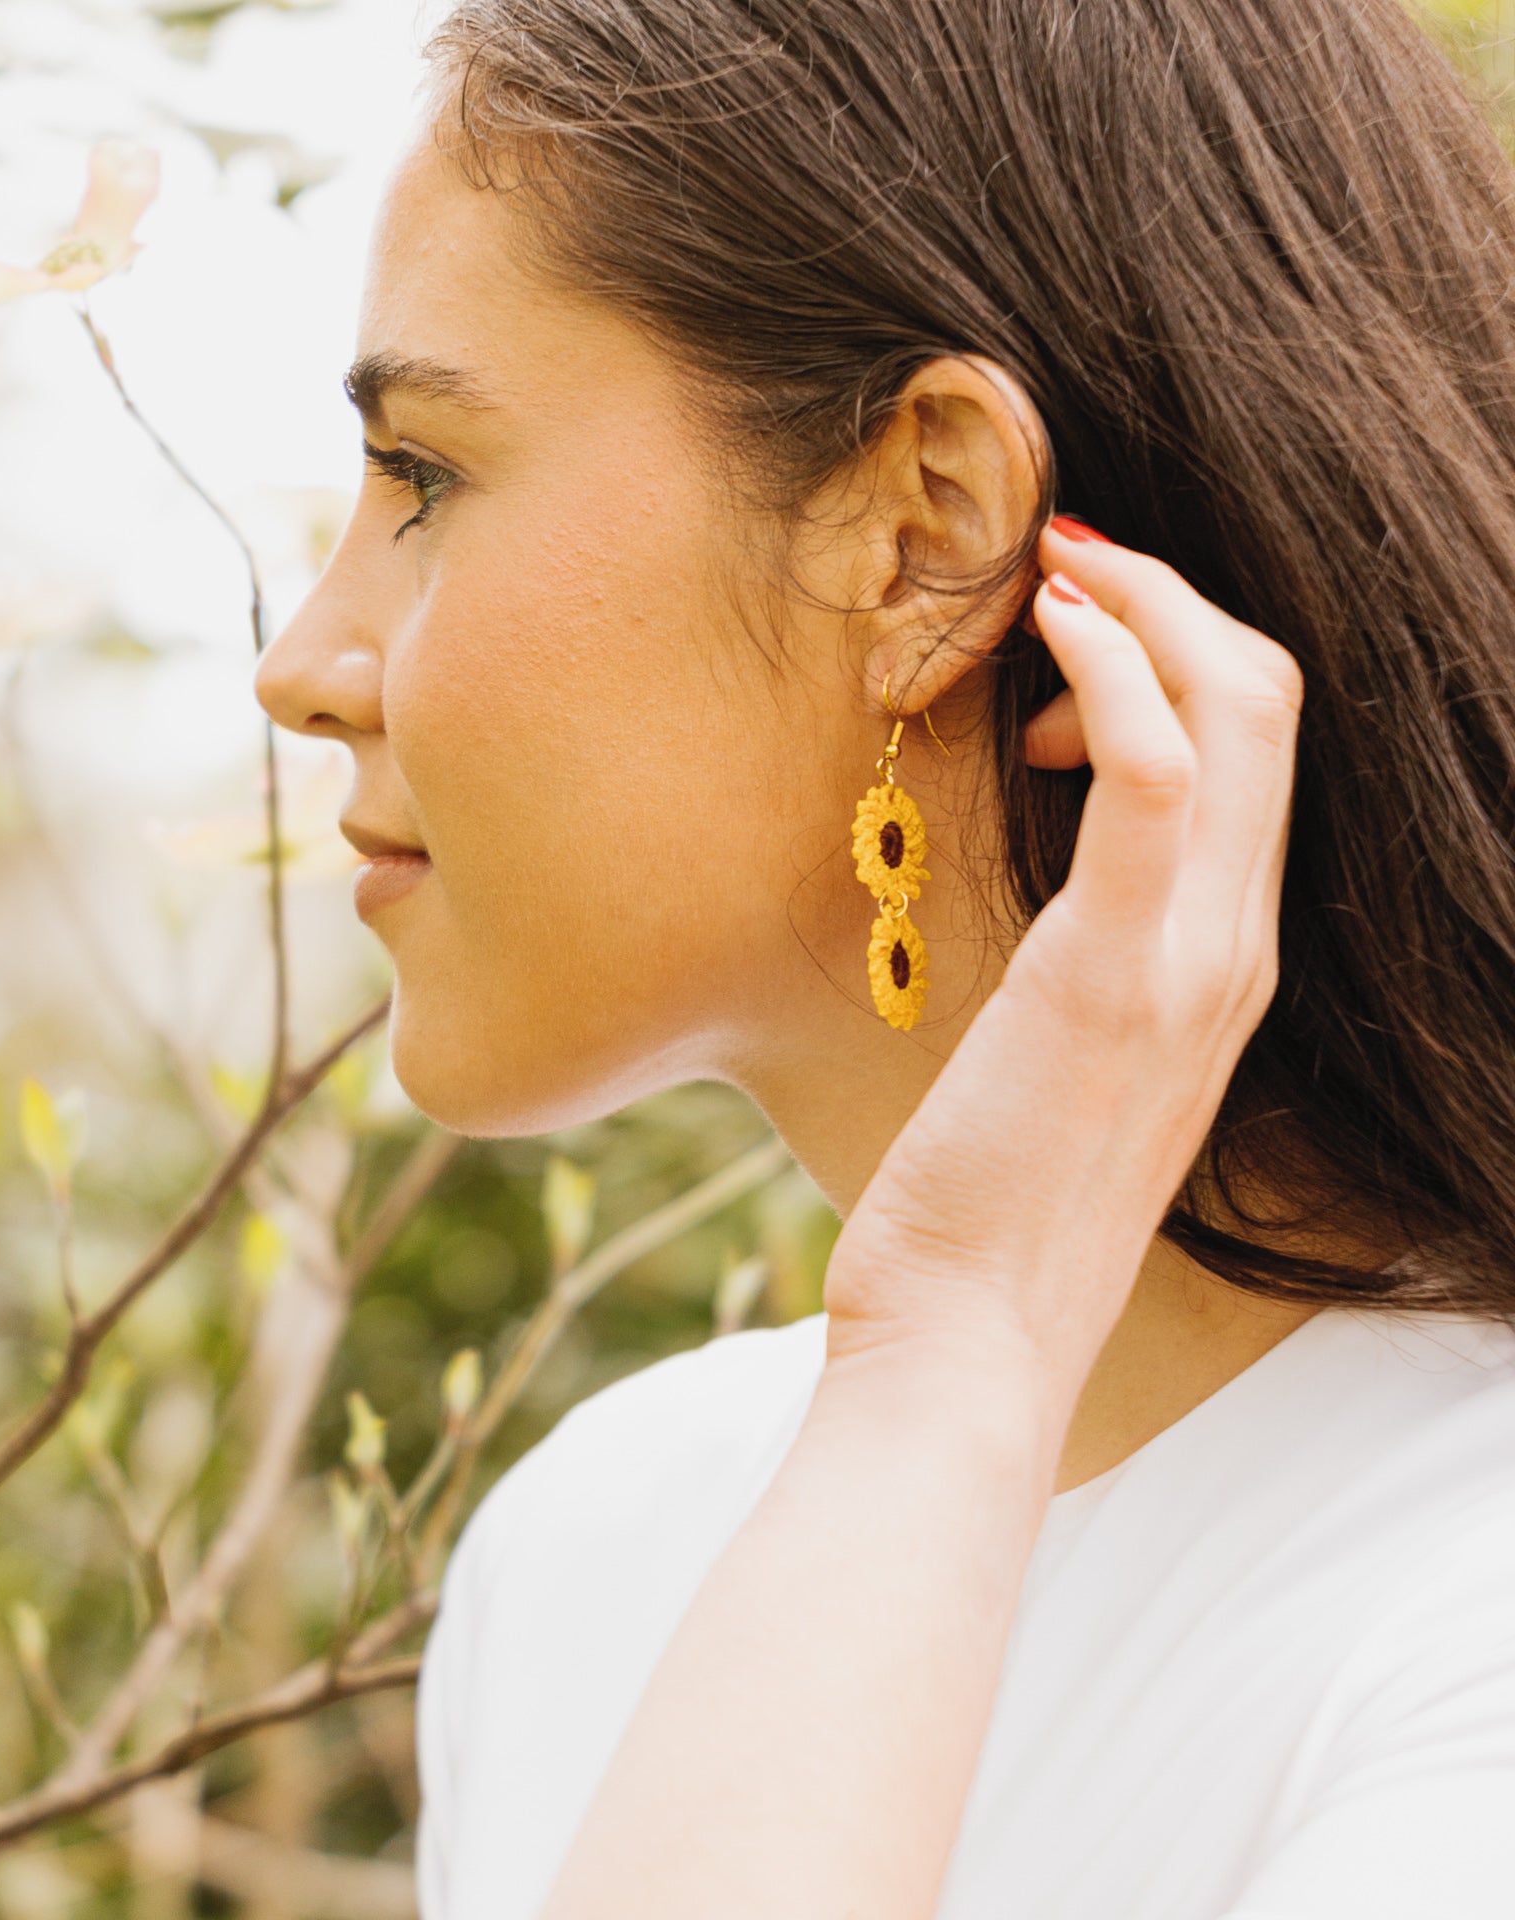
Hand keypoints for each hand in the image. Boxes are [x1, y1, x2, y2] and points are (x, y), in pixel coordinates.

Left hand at [823, 521, 1304, 1397]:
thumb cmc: (984, 1204)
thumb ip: (1084, 970)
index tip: (1070, 637)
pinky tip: (1050, 622)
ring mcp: (1194, 962)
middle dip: (1176, 600)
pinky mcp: (1116, 974)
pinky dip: (1120, 668)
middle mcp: (1236, 953)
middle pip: (1272, 706)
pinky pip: (1160, 774)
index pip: (1260, 758)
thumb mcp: (1055, 1066)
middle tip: (1066, 563)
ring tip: (1050, 582)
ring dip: (1149, 608)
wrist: (967, 1336)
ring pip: (1240, 713)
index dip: (1183, 658)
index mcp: (1222, 966)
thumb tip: (1047, 901)